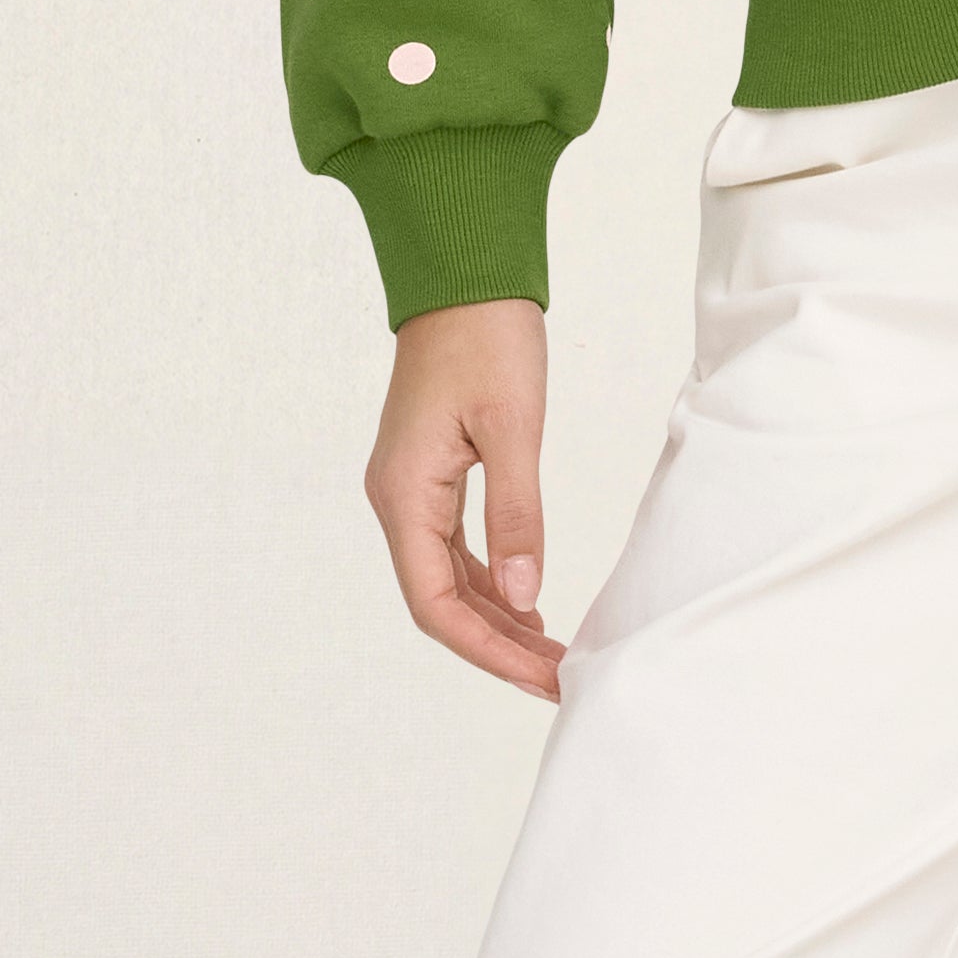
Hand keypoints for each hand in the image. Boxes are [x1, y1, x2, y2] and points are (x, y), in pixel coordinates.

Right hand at [368, 297, 564, 698]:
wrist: (464, 279)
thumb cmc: (486, 340)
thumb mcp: (513, 428)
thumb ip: (517, 515)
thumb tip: (523, 597)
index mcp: (405, 495)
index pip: (435, 604)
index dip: (487, 651)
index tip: (541, 678)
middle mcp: (397, 501)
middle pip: (440, 603)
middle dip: (497, 647)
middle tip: (559, 678)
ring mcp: (410, 491)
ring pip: (448, 581)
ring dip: (496, 621)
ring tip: (551, 654)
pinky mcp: (431, 478)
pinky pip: (454, 551)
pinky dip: (491, 585)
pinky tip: (528, 605)